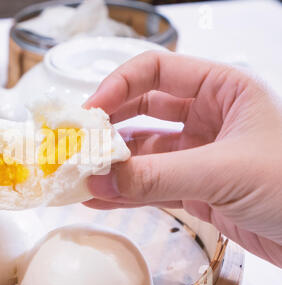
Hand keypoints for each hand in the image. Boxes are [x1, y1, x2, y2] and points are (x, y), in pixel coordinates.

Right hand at [84, 51, 281, 266]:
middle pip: (143, 110)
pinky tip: (101, 196)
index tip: (90, 110)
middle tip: (78, 142)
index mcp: (221, 90)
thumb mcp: (223, 171)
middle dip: (109, 126)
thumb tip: (100, 178)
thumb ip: (157, 175)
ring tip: (81, 174)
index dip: (118, 85)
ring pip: (144, 152)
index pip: (157, 71)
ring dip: (113, 163)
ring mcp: (199, 153)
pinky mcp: (195, 187)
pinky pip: (151, 184)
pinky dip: (126, 191)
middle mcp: (207, 117)